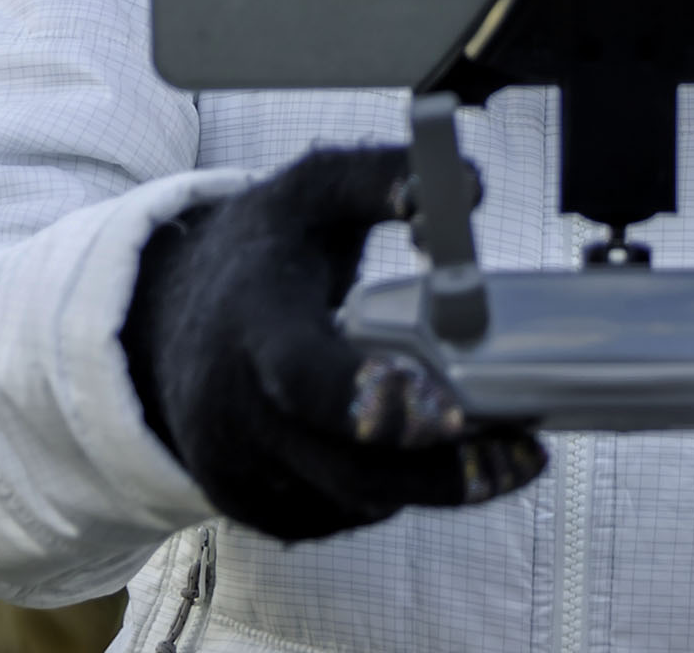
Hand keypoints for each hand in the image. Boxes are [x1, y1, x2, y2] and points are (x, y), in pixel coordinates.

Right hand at [121, 145, 548, 541]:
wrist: (167, 318)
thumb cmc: (263, 249)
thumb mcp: (312, 191)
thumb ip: (384, 178)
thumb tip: (468, 188)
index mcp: (251, 323)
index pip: (302, 377)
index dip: (375, 401)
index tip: (453, 409)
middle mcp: (234, 409)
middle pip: (348, 471)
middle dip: (444, 471)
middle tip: (526, 452)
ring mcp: (239, 468)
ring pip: (354, 503)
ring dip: (435, 486)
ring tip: (505, 452)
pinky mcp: (252, 506)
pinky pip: (339, 516)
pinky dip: (394, 493)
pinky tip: (429, 457)